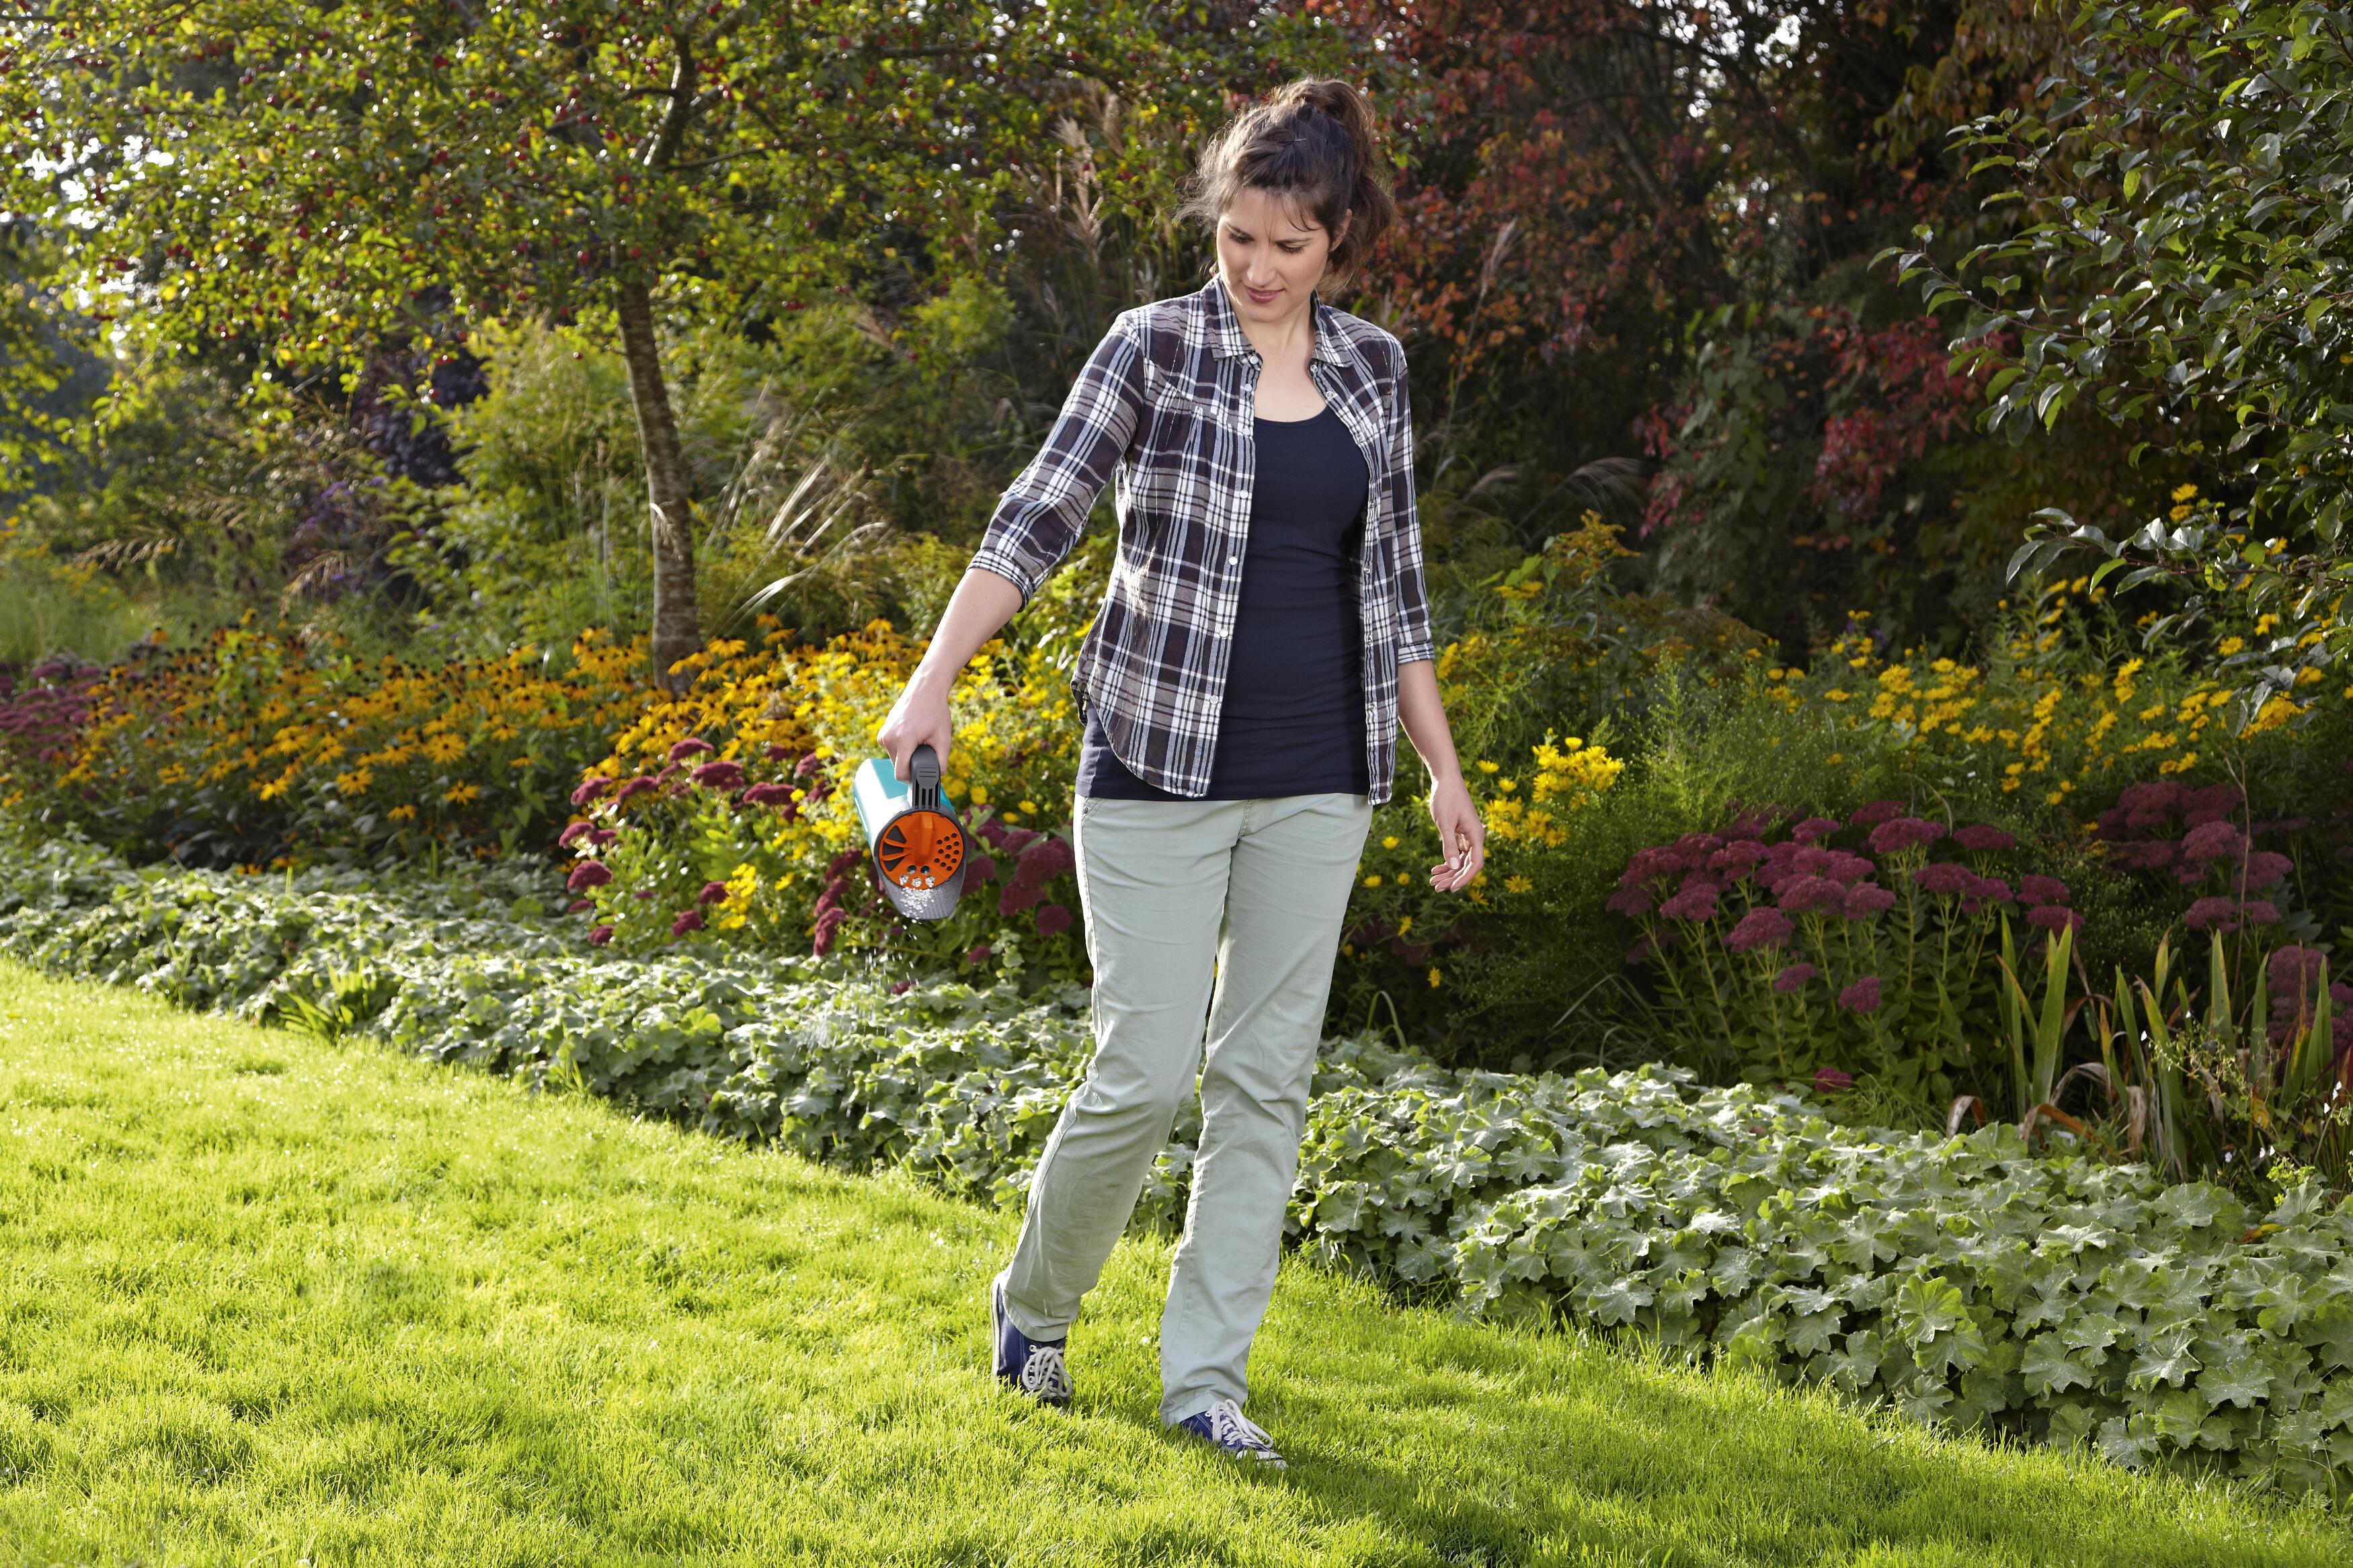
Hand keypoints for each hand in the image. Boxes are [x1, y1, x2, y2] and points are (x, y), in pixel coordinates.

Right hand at [876, 672, 953, 780]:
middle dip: (912, 763)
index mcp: (904, 741)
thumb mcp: (944, 739)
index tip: (921, 775)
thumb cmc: (935, 712)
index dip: (912, 779)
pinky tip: (911, 736)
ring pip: (894, 759)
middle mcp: (889, 738)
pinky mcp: (882, 733)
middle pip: (898, 767)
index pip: (900, 774)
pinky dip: (901, 748)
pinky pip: (892, 750)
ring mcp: (883, 735)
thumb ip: (942, 762)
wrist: (925, 690)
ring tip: (919, 741)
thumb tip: (937, 778)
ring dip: (906, 755)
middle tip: (925, 750)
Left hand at [1426, 775, 1485, 892]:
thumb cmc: (1446, 798)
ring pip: (1461, 861)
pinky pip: (1456, 853)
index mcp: (1476, 835)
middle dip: (1453, 878)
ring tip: (1433, 881)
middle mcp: (1475, 838)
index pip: (1475, 863)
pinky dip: (1447, 861)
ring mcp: (1468, 836)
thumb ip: (1449, 845)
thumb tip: (1452, 866)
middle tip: (1436, 887)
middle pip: (1467, 865)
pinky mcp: (1460, 834)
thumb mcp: (1444, 823)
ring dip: (1448, 872)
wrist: (1445, 780)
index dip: (1465, 878)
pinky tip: (1435, 869)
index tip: (1452, 888)